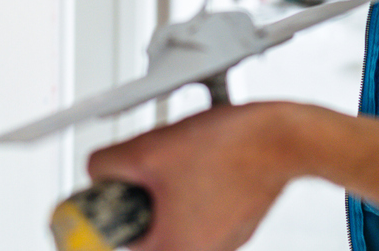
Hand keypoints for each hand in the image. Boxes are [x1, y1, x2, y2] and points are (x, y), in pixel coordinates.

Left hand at [87, 103, 299, 250]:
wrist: (284, 138)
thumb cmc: (231, 149)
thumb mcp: (148, 149)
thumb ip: (107, 165)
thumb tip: (94, 171)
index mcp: (173, 250)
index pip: (118, 238)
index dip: (108, 208)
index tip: (107, 192)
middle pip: (148, 224)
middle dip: (145, 190)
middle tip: (155, 163)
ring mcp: (223, 241)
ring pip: (175, 213)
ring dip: (172, 185)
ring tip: (187, 157)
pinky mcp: (237, 224)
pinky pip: (202, 207)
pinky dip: (198, 184)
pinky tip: (208, 160)